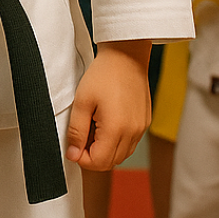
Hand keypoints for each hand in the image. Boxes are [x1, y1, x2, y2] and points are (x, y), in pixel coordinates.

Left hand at [66, 41, 150, 170]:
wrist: (126, 54)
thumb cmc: (104, 73)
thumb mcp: (82, 100)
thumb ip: (76, 131)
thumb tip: (73, 154)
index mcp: (116, 129)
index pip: (98, 162)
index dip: (82, 158)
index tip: (73, 145)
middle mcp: (133, 133)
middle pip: (111, 162)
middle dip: (93, 155)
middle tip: (82, 134)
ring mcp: (141, 128)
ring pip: (122, 155)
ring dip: (106, 149)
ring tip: (94, 125)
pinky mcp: (145, 122)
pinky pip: (130, 142)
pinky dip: (117, 141)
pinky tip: (107, 121)